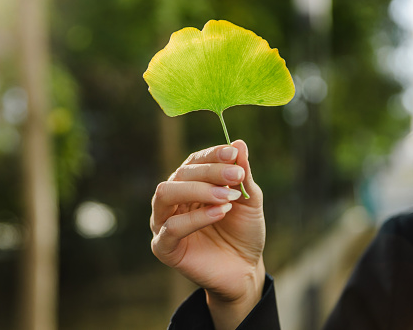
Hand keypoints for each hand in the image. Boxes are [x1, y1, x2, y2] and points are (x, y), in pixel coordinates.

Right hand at [150, 140, 265, 329]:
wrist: (245, 268)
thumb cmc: (243, 232)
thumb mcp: (249, 200)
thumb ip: (242, 174)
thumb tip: (238, 143)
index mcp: (190, 184)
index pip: (193, 161)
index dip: (211, 155)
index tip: (232, 153)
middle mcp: (173, 199)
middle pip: (180, 174)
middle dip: (209, 172)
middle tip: (236, 177)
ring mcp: (164, 222)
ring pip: (166, 194)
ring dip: (198, 190)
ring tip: (227, 197)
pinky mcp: (163, 246)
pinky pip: (171, 227)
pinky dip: (195, 217)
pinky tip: (219, 213)